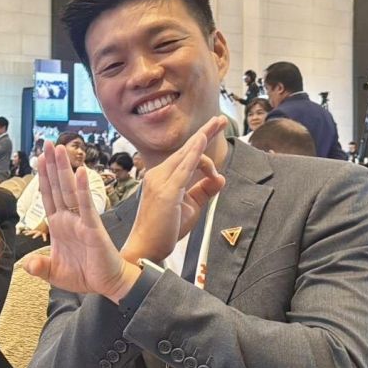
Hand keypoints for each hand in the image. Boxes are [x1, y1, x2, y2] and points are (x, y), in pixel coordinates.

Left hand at [21, 141, 139, 302]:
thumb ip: (39, 266)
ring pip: (69, 191)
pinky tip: (79, 173)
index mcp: (58, 225)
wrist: (108, 285)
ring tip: (59, 149)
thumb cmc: (85, 275)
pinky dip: (82, 190)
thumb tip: (26, 264)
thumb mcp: (54, 273)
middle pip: (57, 187)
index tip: (38, 157)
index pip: (48, 196)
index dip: (42, 177)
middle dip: (51, 165)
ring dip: (63, 169)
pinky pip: (86, 206)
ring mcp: (81, 222)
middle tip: (47, 142)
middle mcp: (69, 219)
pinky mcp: (94, 229)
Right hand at [120, 116, 226, 264]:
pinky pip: (183, 168)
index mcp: (161, 177)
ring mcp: (160, 181)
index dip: (200, 143)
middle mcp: (157, 174)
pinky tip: (203, 142)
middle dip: (205, 132)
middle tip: (221, 119)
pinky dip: (194, 154)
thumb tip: (221, 177)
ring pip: (186, 155)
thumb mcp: (190, 207)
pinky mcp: (166, 191)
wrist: (145, 249)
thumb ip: (204, 191)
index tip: (213, 131)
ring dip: (203, 138)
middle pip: (185, 149)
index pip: (184, 156)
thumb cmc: (164, 230)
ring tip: (217, 124)